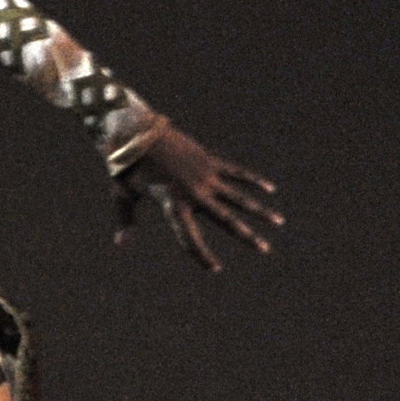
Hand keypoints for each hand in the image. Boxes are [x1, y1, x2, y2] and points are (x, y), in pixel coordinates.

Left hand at [111, 123, 283, 270]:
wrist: (133, 132)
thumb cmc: (125, 167)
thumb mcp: (123, 195)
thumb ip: (127, 220)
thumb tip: (120, 243)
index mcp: (171, 204)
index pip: (189, 237)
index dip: (201, 255)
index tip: (215, 269)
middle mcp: (193, 193)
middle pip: (225, 219)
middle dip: (247, 236)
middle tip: (265, 249)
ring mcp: (204, 176)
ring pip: (238, 197)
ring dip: (259, 210)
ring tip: (279, 221)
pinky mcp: (209, 160)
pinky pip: (236, 172)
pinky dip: (252, 180)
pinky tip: (270, 188)